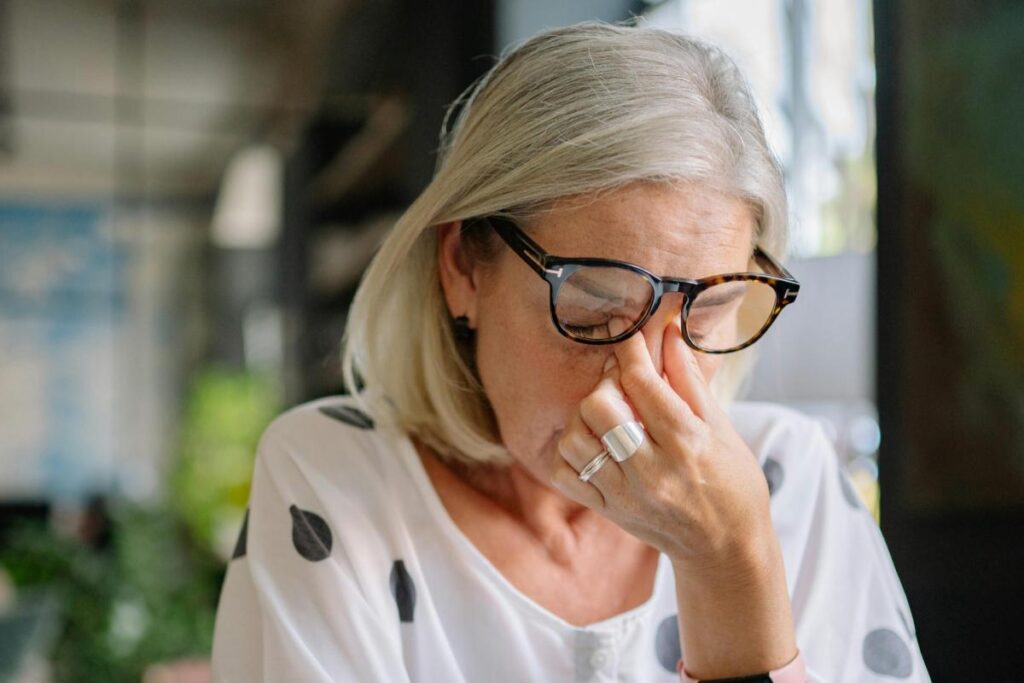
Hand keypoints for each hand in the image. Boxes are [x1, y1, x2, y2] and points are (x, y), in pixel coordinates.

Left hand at [552, 315, 774, 574]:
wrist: (726, 548)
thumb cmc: (732, 483)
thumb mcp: (722, 427)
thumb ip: (688, 379)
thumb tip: (668, 332)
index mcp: (686, 442)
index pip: (641, 381)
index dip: (629, 349)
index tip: (626, 333)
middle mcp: (652, 469)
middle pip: (598, 407)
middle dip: (606, 384)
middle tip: (621, 384)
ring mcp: (624, 493)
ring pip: (575, 438)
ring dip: (585, 417)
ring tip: (608, 416)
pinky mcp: (607, 510)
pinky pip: (564, 472)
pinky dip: (570, 450)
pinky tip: (593, 443)